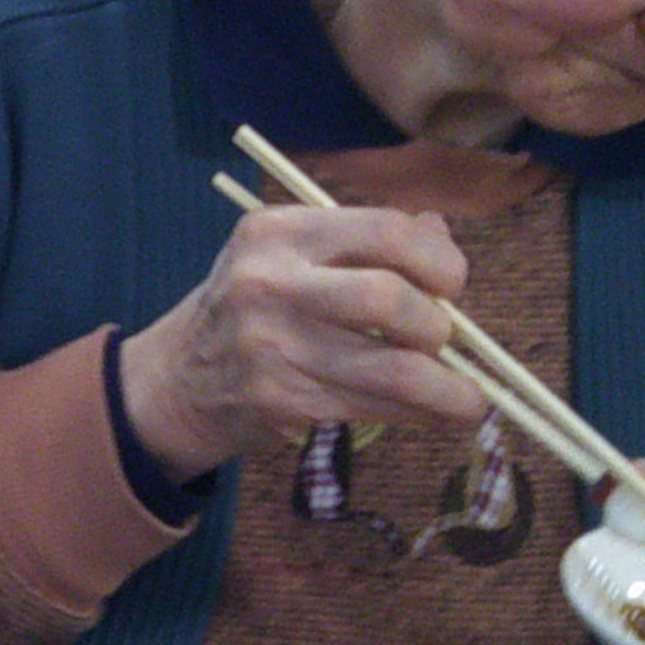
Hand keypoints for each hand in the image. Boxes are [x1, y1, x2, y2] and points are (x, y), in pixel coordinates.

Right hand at [116, 201, 481, 483]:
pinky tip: (422, 412)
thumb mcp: (289, 256)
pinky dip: (413, 414)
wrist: (178, 378)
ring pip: (394, 371)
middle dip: (438, 327)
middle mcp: (267, 281)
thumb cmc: (254, 308)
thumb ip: (364, 239)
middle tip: (443, 340)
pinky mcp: (278, 399)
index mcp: (278, 231)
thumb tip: (440, 236)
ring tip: (467, 399)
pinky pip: (372, 408)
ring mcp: (269, 344)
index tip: (451, 286)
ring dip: (447, 391)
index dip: (439, 261)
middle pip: (388, 299)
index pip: (385, 230)